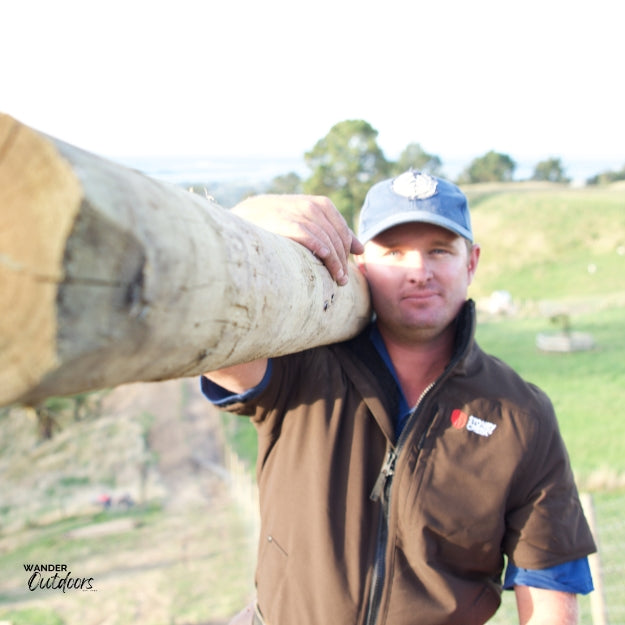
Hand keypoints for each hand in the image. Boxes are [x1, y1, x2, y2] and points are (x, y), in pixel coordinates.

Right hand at [232, 194, 363, 285]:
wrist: (245, 216)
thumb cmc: (279, 223)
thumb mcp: (307, 221)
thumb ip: (333, 231)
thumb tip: (361, 249)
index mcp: (319, 205)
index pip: (341, 229)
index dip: (347, 250)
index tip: (347, 270)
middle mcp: (310, 206)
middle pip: (335, 236)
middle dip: (342, 259)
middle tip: (343, 280)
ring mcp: (296, 213)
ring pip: (325, 238)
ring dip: (334, 261)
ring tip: (337, 279)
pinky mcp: (283, 222)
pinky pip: (306, 234)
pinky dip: (318, 246)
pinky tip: (324, 258)